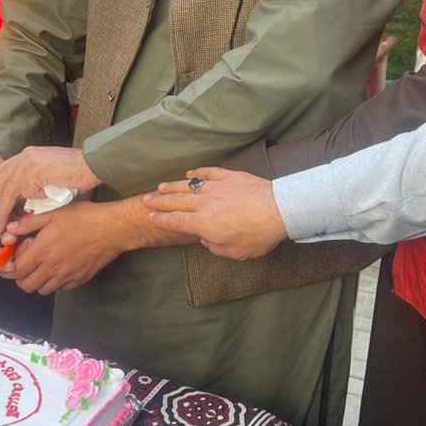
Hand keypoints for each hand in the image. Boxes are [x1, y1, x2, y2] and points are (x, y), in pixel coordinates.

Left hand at [0, 147, 100, 235]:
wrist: (95, 165)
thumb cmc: (79, 174)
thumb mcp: (51, 178)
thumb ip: (36, 185)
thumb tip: (23, 202)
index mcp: (28, 155)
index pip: (1, 171)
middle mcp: (25, 156)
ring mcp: (29, 161)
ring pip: (3, 187)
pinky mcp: (35, 170)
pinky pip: (17, 191)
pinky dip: (11, 207)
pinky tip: (10, 221)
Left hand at [0, 202, 120, 295]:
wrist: (112, 229)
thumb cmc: (84, 218)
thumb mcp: (53, 213)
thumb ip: (28, 223)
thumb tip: (9, 229)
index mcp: (43, 251)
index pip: (16, 270)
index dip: (9, 267)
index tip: (11, 259)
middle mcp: (52, 268)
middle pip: (26, 285)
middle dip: (21, 276)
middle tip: (25, 263)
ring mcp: (66, 276)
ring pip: (42, 290)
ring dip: (37, 281)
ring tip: (42, 266)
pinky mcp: (79, 280)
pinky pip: (60, 288)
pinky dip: (54, 282)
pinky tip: (58, 267)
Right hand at [143, 167, 285, 260]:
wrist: (279, 210)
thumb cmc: (258, 235)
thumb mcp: (234, 252)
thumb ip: (215, 246)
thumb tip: (206, 239)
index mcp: (203, 223)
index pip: (176, 220)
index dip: (161, 219)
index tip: (151, 216)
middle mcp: (205, 203)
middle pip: (176, 201)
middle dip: (159, 201)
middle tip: (146, 200)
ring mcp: (217, 187)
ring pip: (188, 185)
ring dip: (173, 186)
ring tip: (161, 186)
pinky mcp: (230, 177)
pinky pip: (209, 172)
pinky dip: (197, 172)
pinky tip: (190, 173)